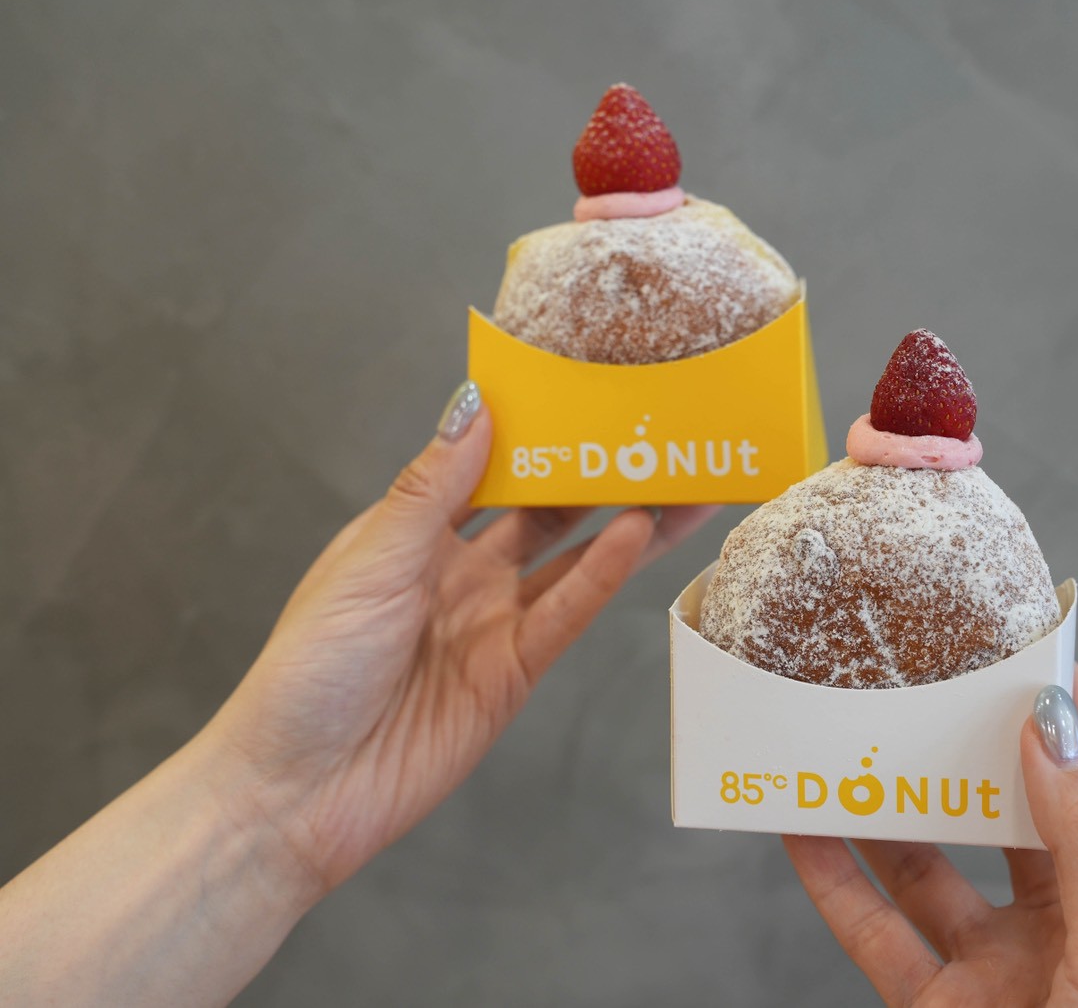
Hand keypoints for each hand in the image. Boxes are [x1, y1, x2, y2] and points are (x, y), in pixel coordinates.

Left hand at [207, 381, 714, 895]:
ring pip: (571, 560)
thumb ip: (432, 488)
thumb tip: (475, 405)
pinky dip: (604, 575)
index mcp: (409, 536)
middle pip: (541, 511)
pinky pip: (568, 613)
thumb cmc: (307, 675)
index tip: (582, 389)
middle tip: (652, 435)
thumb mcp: (369, 562)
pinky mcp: (513, 673)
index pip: (485, 466)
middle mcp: (456, 573)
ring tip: (675, 481)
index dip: (533, 430)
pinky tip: (637, 535)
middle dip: (594, 473)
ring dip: (621, 521)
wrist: (298, 793)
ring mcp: (489, 623)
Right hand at [783, 668, 1077, 1005]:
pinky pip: (879, 935)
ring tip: (850, 739)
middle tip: (927, 679)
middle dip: (972, 749)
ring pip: (934, 867)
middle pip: (1018, 813)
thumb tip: (1050, 729)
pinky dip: (836, 882)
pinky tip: (804, 832)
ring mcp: (1001, 971)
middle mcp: (1073, 932)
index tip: (1032, 649)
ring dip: (889, 807)